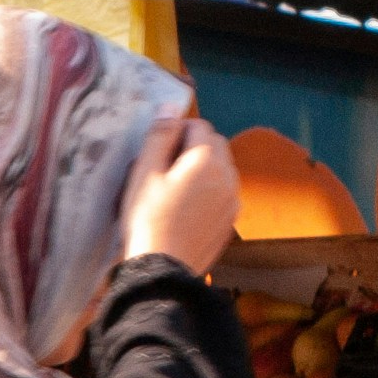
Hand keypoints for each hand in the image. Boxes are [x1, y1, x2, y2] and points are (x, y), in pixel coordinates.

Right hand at [118, 114, 237, 275]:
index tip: (158, 151)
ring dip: (203, 169)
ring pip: (221, 169)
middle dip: (194, 148)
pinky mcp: (231, 221)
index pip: (198, 125)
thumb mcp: (145, 173)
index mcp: (206, 159)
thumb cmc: (147, 219)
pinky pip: (223, 193)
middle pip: (215, 145)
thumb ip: (160, 136)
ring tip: (176, 191)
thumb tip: (170, 107)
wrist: (162, 270)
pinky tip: (186, 210)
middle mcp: (228, 175)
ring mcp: (233, 200)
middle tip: (166, 169)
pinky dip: (209, 192)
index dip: (177, 132)